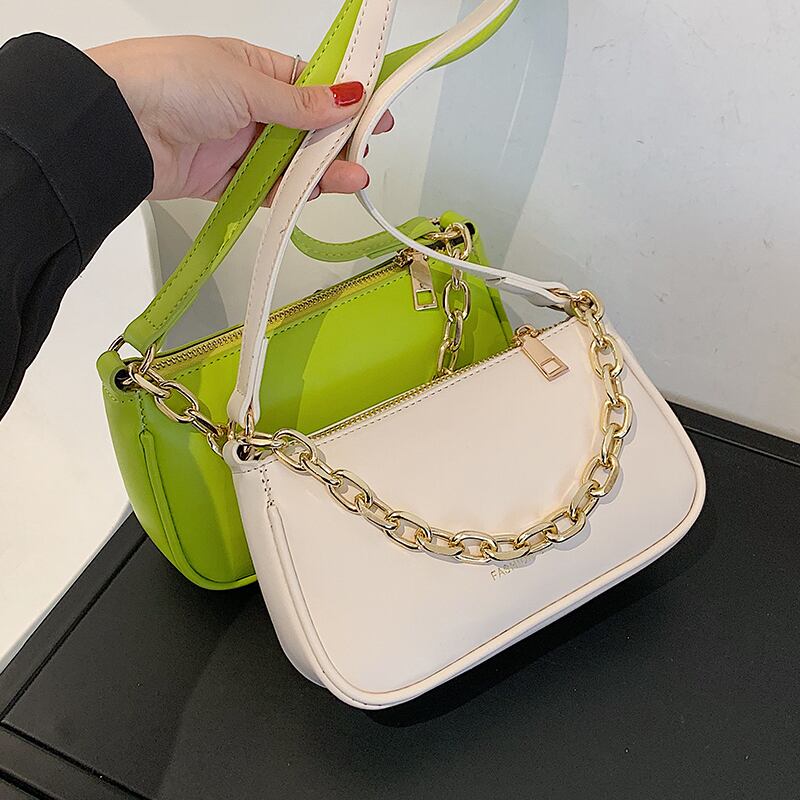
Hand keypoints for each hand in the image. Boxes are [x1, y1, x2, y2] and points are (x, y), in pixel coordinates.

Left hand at [85, 35, 392, 203]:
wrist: (116, 127)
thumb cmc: (170, 81)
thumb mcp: (245, 83)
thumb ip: (299, 102)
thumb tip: (347, 96)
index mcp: (253, 69)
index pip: (311, 86)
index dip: (345, 101)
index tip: (376, 112)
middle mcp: (248, 107)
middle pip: (306, 130)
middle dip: (339, 143)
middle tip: (366, 154)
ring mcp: (237, 146)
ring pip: (291, 164)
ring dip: (322, 173)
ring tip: (352, 178)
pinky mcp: (225, 181)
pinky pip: (266, 191)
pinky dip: (290, 194)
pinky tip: (314, 193)